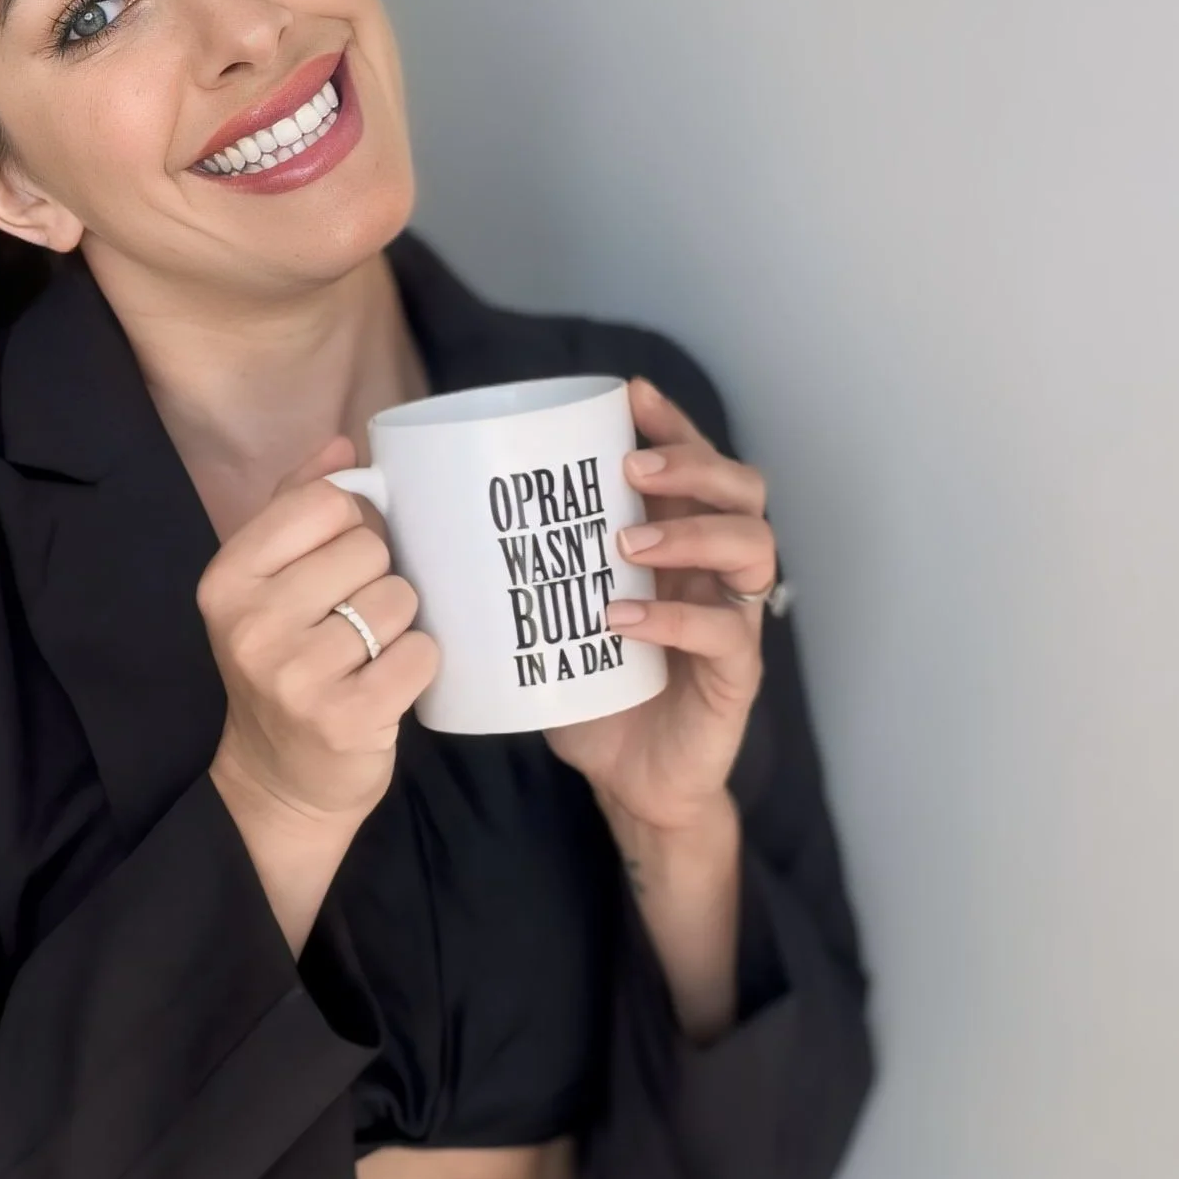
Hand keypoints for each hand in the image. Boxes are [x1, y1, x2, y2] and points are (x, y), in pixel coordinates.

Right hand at [200, 433, 438, 835]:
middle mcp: (252, 625)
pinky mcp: (345, 719)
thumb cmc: (285, 667)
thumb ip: (297, 507)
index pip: (324, 504)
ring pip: (399, 599)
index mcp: (228, 579)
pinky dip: (418, 664)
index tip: (343, 562)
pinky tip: (388, 682)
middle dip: (378, 579)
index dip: (353, 525)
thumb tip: (343, 442)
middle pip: (368, 548)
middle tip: (356, 620)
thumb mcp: (268, 586)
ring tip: (369, 653)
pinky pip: (420, 653)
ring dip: (400, 624)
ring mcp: (295, 676)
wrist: (280, 781)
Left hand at [542, 376, 774, 835]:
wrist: (629, 783)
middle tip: (630, 468)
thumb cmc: (590, 691)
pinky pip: (726, 632)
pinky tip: (624, 620)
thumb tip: (424, 517)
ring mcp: (735, 619)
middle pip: (743, 488)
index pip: (696, 464)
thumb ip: (519, 571)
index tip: (629, 395)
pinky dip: (674, 619)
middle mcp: (716, 571)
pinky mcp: (737, 674)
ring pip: (753, 546)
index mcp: (679, 544)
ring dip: (691, 532)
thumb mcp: (551, 619)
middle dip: (692, 465)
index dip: (672, 424)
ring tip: (626, 543)